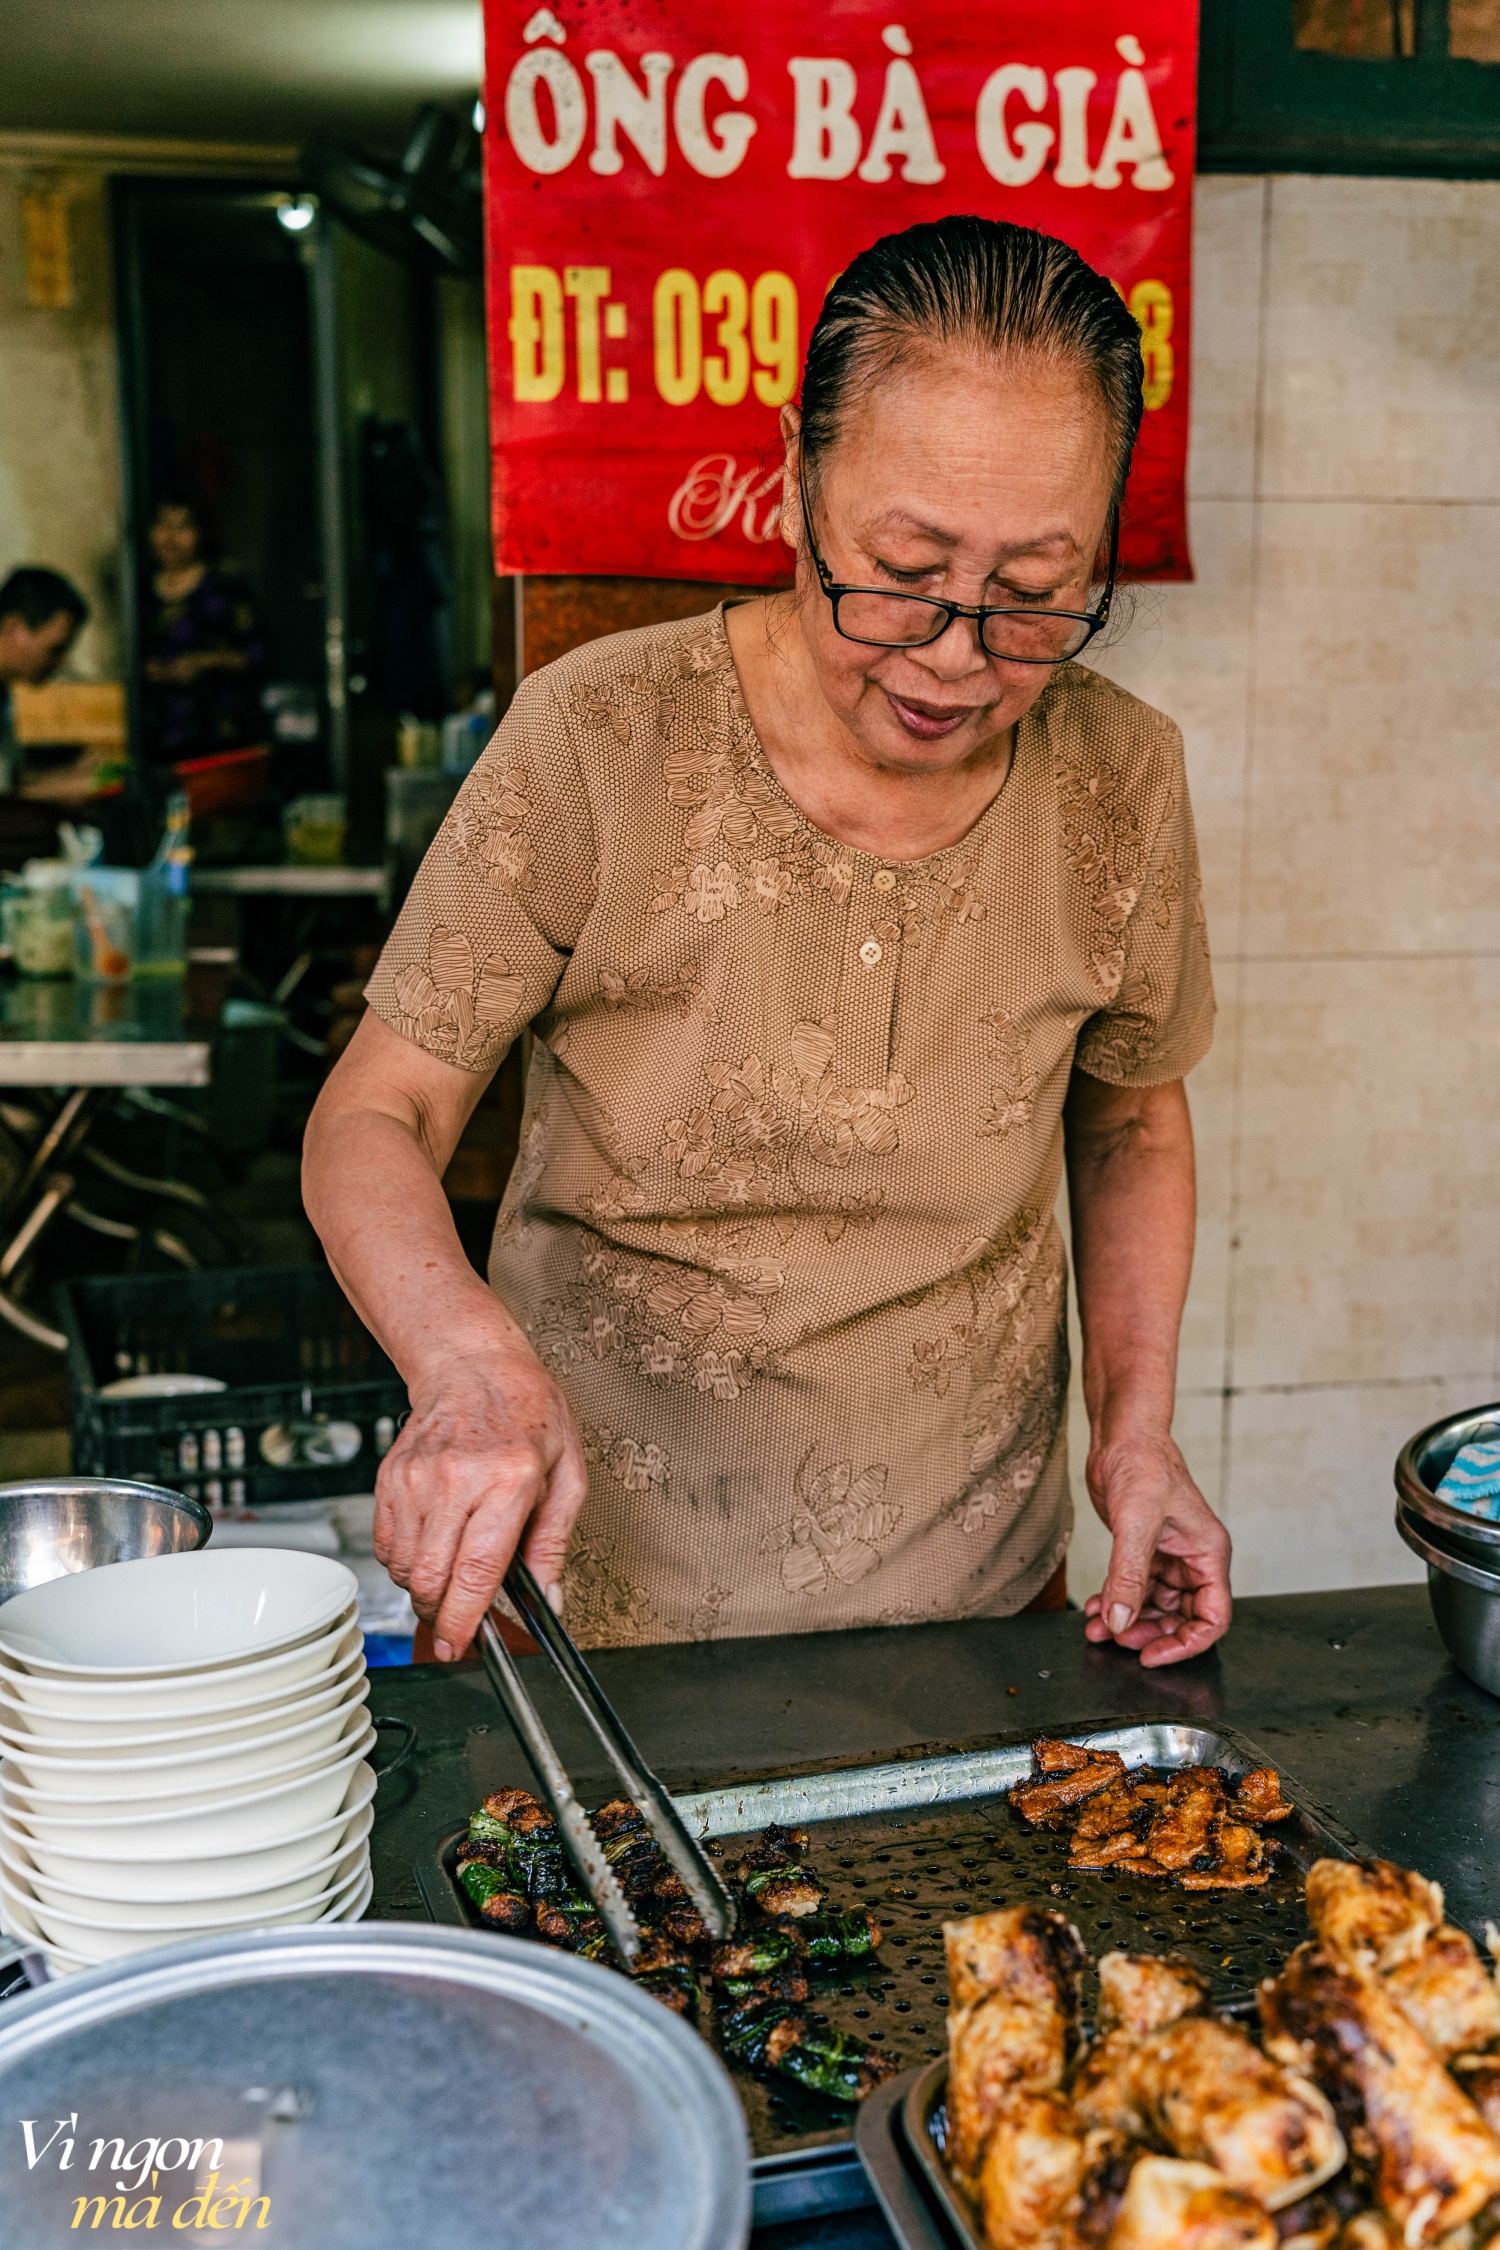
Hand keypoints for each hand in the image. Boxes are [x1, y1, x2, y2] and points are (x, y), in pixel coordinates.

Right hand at [373, 1339, 586, 1660]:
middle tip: (457, 1620)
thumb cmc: (528, 1414)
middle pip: (431, 1578)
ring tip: (451, 1569)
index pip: (477, 1570)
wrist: (474, 1367)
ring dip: (423, 1588)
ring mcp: (417, 1478)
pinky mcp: (391, 1478)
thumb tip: (548, 1599)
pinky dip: (404, 1561)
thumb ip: (554, 1543)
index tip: (458, 1648)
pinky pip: (385, 1544)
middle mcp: (457, 1479)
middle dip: (441, 1615)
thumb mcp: (568, 1474)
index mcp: (509, 1481)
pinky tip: (432, 1544)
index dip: (463, 1620)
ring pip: (405, 1568)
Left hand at [1082, 1428, 1230, 1667]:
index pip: (1213, 1617)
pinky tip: (1096, 1608)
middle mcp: (1192, 1561)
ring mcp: (1167, 1559)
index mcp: (1208, 1554)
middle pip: (1182, 1618)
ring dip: (1126, 1621)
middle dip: (1150, 1633)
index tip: (1153, 1655)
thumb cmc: (1144, 1464)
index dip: (1186, 1643)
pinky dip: (1115, 1603)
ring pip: (1154, 1608)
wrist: (1121, 1437)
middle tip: (1118, 1639)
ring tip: (1097, 1628)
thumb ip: (1128, 1576)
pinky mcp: (1143, 1553)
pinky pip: (1133, 1591)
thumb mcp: (1136, 1522)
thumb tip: (1121, 1621)